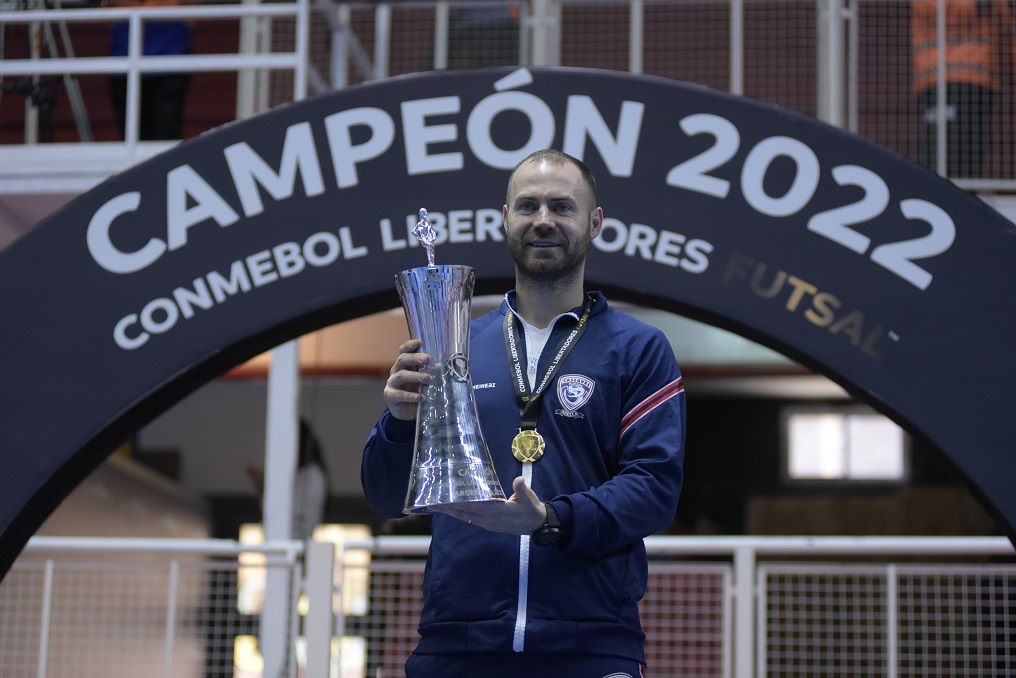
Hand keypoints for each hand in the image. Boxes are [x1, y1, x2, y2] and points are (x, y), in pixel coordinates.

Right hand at [384, 339, 431, 420]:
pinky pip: (399, 394)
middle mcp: (396, 371)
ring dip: (414, 376)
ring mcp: (392, 383)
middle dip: (414, 358)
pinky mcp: (390, 396)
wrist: (407, 412)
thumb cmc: (417, 391)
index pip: (404, 351)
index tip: (419, 343)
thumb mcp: (424, 380)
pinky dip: (410, 396)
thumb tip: (450, 365)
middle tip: (427, 359)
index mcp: (405, 365)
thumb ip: (430, 372)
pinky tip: (420, 397)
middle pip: (402, 360)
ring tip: (427, 378)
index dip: (409, 346)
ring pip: (400, 376)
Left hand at [432, 476, 546, 534]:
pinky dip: (460, 514)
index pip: (472, 507)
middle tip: (430, 503)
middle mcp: (488, 519)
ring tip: (436, 506)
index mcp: (496, 512)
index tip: (443, 500)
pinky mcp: (489, 524)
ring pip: (465, 517)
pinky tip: (453, 509)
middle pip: (463, 513)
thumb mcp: (529, 498)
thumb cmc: (532, 509)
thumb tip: (518, 480)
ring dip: (451, 512)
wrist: (538, 525)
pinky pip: (470, 519)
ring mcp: (488, 523)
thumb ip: (521, 488)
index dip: (457, 504)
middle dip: (447, 508)